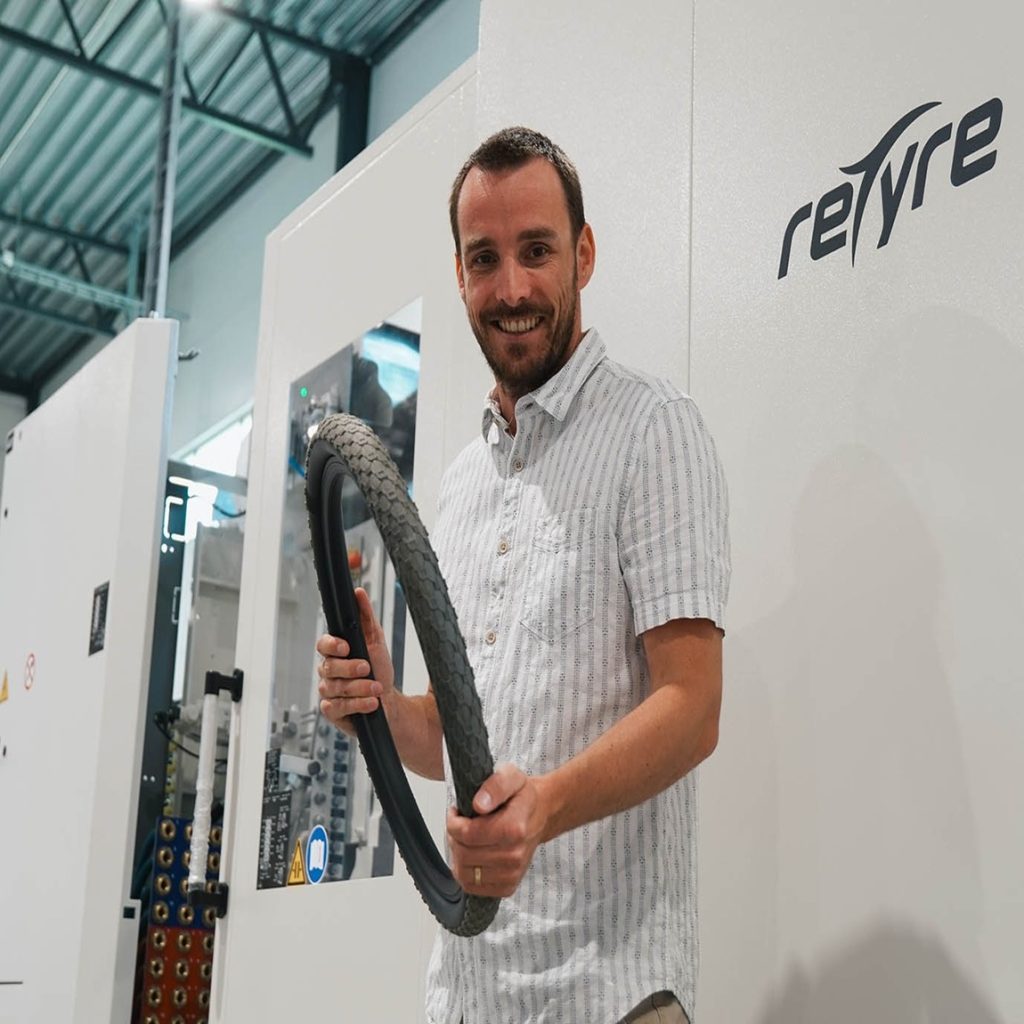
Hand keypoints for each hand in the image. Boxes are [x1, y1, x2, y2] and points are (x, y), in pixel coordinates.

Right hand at [316, 587, 394, 735]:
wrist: (389, 702)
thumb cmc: (379, 670)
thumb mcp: (376, 641)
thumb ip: (366, 617)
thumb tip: (358, 593)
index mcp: (336, 653)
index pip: (323, 645)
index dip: (332, 645)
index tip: (346, 647)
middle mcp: (328, 672)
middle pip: (328, 667)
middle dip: (350, 668)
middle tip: (367, 668)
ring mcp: (328, 692)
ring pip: (335, 688)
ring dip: (359, 687)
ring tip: (376, 688)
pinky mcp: (332, 711)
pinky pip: (338, 707)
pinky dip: (358, 704)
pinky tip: (372, 703)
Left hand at [446, 764, 550, 897]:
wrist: (540, 814)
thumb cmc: (522, 796)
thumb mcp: (510, 776)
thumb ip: (494, 786)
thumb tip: (478, 804)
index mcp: (514, 829)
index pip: (467, 835)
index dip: (453, 823)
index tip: (456, 813)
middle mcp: (514, 855)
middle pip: (463, 855)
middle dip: (454, 838)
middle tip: (460, 825)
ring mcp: (512, 873)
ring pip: (464, 874)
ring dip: (458, 856)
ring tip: (466, 840)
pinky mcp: (508, 886)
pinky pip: (473, 887)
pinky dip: (467, 872)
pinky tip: (473, 855)